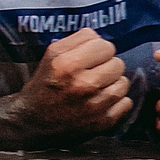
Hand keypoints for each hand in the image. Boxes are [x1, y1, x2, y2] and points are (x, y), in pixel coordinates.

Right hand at [18, 29, 133, 136]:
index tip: (88, 56)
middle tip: (92, 72)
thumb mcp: (50, 56)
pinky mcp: (103, 122)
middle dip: (105, 65)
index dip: (96, 49)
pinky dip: (116, 102)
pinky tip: (101, 101)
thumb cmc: (43, 86)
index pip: (103, 44)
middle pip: (117, 63)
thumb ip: (76, 40)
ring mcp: (95, 105)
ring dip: (112, 83)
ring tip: (97, 87)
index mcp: (67, 65)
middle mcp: (83, 84)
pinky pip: (126, 102)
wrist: (33, 122)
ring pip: (123, 82)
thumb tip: (98, 36)